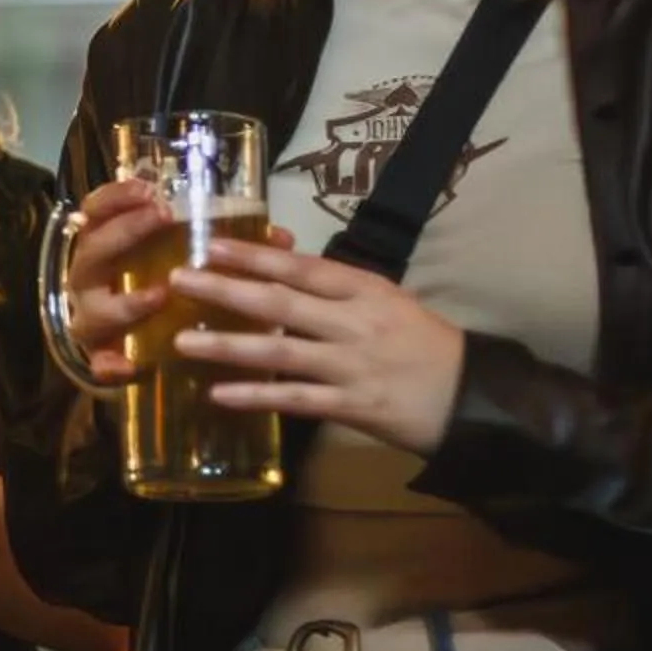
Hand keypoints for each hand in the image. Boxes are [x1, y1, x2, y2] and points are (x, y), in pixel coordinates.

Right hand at [58, 183, 296, 389]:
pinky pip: (99, 364)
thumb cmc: (166, 296)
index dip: (117, 196)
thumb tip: (280, 237)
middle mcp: (93, 281)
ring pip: (92, 310)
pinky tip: (130, 367)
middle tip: (160, 218)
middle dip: (124, 232)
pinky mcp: (101, 361)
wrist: (136, 355)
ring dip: (124, 303)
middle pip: (92, 251)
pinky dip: (110, 364)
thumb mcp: (187, 263)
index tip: (148, 187)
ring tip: (156, 297)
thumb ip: (225, 248)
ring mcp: (94, 321)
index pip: (98, 211)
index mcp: (110, 247)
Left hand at [173, 236, 466, 455]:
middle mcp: (354, 323)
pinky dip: (257, 396)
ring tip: (182, 342)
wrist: (472, 395)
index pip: (301, 267)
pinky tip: (219, 395)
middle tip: (179, 281)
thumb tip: (280, 265)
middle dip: (226, 290)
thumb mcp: (385, 301)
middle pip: (281, 303)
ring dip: (227, 346)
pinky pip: (296, 399)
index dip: (255, 255)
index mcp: (364, 290)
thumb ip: (335, 288)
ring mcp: (351, 365)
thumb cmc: (424, 343)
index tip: (211, 244)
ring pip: (280, 352)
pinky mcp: (352, 406)